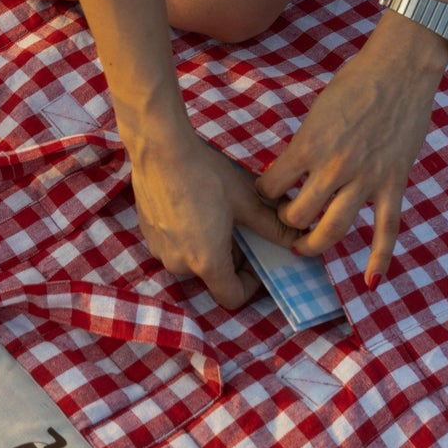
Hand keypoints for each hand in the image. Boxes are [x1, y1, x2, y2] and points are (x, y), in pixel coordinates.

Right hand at [129, 127, 294, 310]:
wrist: (160, 149)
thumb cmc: (206, 175)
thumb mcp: (248, 200)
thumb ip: (274, 226)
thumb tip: (300, 239)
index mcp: (206, 262)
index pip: (232, 298)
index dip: (250, 284)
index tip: (256, 259)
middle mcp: (179, 265)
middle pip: (213, 275)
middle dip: (231, 257)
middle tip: (240, 225)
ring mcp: (159, 250)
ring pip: (193, 260)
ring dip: (209, 245)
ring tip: (216, 212)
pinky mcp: (147, 234)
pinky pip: (175, 246)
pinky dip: (189, 235)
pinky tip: (194, 205)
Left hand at [258, 17, 446, 286]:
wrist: (401, 69)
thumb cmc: (355, 82)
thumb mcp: (316, 111)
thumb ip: (305, 145)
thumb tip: (292, 169)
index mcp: (309, 147)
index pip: (271, 186)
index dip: (264, 193)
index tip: (268, 193)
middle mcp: (334, 169)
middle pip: (297, 216)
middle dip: (286, 222)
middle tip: (286, 219)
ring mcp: (366, 180)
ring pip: (333, 230)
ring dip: (314, 244)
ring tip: (305, 247)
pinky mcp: (393, 185)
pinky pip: (386, 230)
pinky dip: (379, 259)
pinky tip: (370, 281)